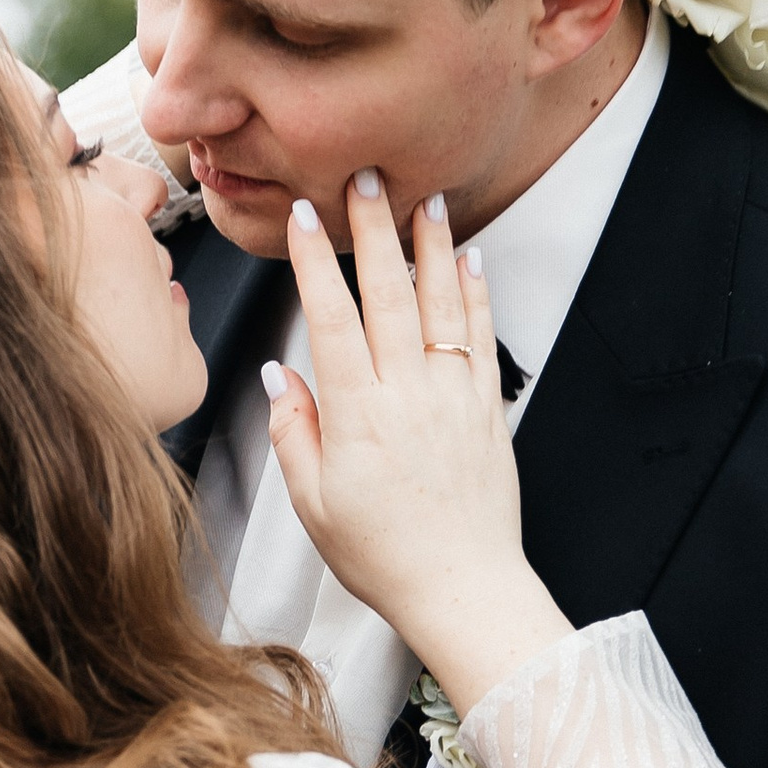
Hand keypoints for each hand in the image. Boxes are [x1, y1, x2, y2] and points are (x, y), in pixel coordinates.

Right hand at [266, 171, 570, 716]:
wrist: (463, 589)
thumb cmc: (384, 555)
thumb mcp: (313, 503)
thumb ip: (295, 430)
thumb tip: (280, 372)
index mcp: (357, 414)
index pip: (330, 317)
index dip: (313, 260)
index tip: (302, 214)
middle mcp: (408, 394)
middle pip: (388, 294)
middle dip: (374, 230)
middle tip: (367, 178)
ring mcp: (452, 397)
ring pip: (440, 304)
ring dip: (430, 247)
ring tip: (425, 199)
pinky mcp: (487, 409)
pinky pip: (480, 338)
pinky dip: (475, 294)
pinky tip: (469, 260)